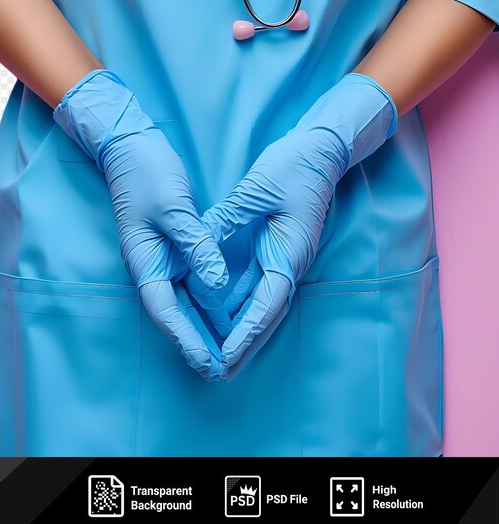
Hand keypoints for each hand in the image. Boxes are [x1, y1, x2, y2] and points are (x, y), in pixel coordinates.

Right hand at [53, 69, 228, 380]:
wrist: (133, 146)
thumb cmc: (148, 174)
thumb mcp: (174, 209)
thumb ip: (196, 246)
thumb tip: (217, 283)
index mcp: (145, 261)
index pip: (166, 311)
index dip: (186, 339)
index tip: (206, 363)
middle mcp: (153, 266)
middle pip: (176, 313)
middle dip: (196, 342)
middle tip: (221, 370)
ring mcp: (163, 258)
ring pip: (185, 300)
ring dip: (204, 325)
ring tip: (227, 350)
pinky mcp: (175, 247)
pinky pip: (193, 280)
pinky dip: (208, 299)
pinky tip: (226, 310)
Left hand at [202, 73, 396, 380]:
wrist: (320, 151)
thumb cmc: (293, 166)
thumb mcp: (256, 190)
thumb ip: (230, 221)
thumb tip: (204, 249)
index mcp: (288, 252)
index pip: (267, 303)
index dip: (247, 333)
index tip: (227, 357)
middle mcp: (288, 262)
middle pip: (266, 314)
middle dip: (245, 345)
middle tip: (220, 372)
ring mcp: (283, 258)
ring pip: (262, 304)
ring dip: (243, 331)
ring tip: (221, 358)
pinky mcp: (276, 250)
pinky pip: (257, 285)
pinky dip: (242, 306)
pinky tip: (224, 319)